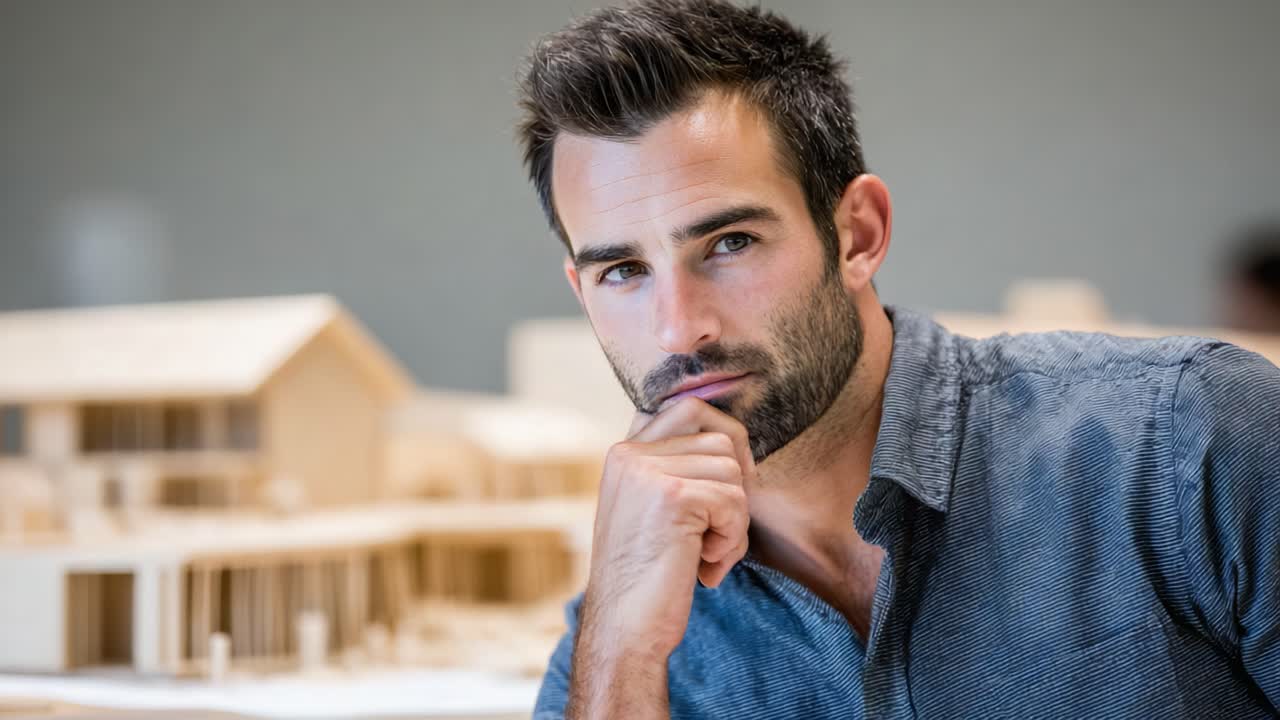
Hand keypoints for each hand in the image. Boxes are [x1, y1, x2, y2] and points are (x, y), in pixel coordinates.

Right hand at [579, 396, 754, 662]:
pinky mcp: (672, 496)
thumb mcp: (654, 511)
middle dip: (736, 485)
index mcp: (624, 453)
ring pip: (733, 471)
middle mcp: (630, 454)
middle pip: (721, 439)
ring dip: (735, 520)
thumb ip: (678, 472)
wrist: (624, 629)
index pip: (689, 409)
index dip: (725, 438)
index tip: (731, 485)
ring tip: (707, 555)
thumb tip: (736, 441)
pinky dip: (732, 539)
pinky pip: (734, 501)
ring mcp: (648, 471)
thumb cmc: (648, 578)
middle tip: (723, 528)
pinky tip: (704, 567)